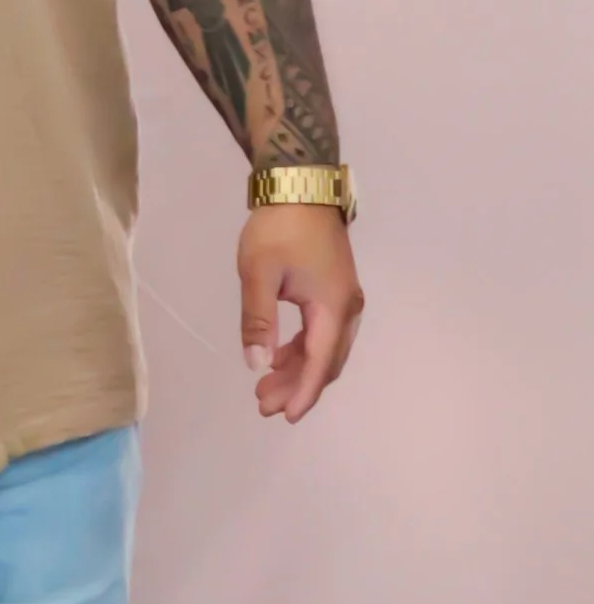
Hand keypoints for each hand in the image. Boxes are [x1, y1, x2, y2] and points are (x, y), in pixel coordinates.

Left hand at [238, 207, 362, 422]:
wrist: (301, 186)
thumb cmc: (279, 228)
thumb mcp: (258, 274)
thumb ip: (258, 321)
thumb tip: (257, 365)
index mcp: (332, 307)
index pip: (319, 363)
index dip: (303, 393)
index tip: (285, 417)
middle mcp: (347, 308)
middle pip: (326, 361)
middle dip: (297, 387)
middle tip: (263, 405)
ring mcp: (344, 299)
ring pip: (325, 349)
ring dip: (298, 370)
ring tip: (265, 388)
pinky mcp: (335, 290)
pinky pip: (323, 332)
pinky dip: (303, 350)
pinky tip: (279, 357)